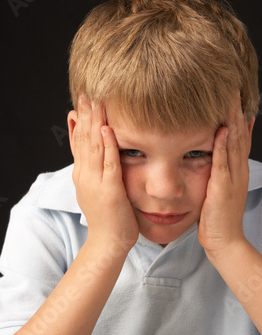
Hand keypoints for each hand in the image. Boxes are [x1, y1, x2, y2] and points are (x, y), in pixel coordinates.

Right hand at [72, 96, 138, 254]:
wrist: (108, 243)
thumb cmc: (109, 217)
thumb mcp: (98, 188)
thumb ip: (98, 168)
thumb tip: (98, 150)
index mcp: (83, 174)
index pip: (79, 141)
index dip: (81, 119)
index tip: (83, 98)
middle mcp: (85, 175)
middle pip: (83, 139)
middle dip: (86, 114)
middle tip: (87, 91)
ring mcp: (95, 183)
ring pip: (93, 147)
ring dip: (94, 123)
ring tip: (95, 101)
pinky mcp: (109, 191)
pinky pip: (108, 164)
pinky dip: (107, 146)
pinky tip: (107, 129)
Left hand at [197, 92, 250, 260]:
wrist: (224, 241)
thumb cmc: (217, 218)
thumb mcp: (218, 190)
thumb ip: (216, 172)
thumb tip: (207, 159)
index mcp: (237, 170)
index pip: (239, 137)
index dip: (237, 116)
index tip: (233, 97)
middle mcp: (239, 170)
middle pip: (240, 134)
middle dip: (237, 110)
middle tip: (234, 88)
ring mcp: (233, 178)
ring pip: (236, 143)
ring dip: (233, 119)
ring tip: (231, 98)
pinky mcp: (223, 187)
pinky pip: (224, 162)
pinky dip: (224, 144)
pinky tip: (222, 129)